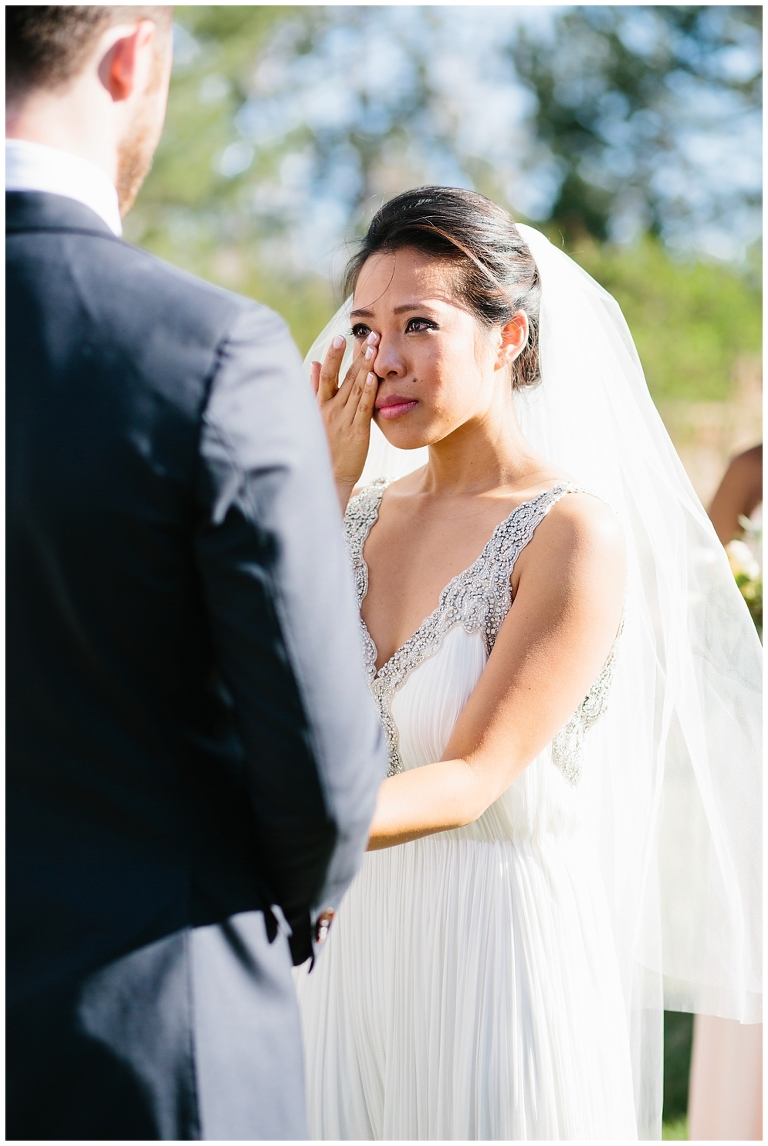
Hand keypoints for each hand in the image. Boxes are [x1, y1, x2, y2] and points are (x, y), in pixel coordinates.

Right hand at [311, 331, 378, 511]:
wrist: (327, 477)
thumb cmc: (323, 447)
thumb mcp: (315, 415)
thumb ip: (315, 389)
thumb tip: (314, 363)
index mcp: (321, 404)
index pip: (328, 374)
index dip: (335, 355)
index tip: (341, 336)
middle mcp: (331, 408)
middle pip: (343, 376)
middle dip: (355, 354)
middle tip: (368, 333)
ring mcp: (343, 419)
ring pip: (355, 388)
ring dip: (364, 366)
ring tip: (373, 346)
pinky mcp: (357, 431)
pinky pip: (362, 408)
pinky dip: (367, 392)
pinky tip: (373, 376)